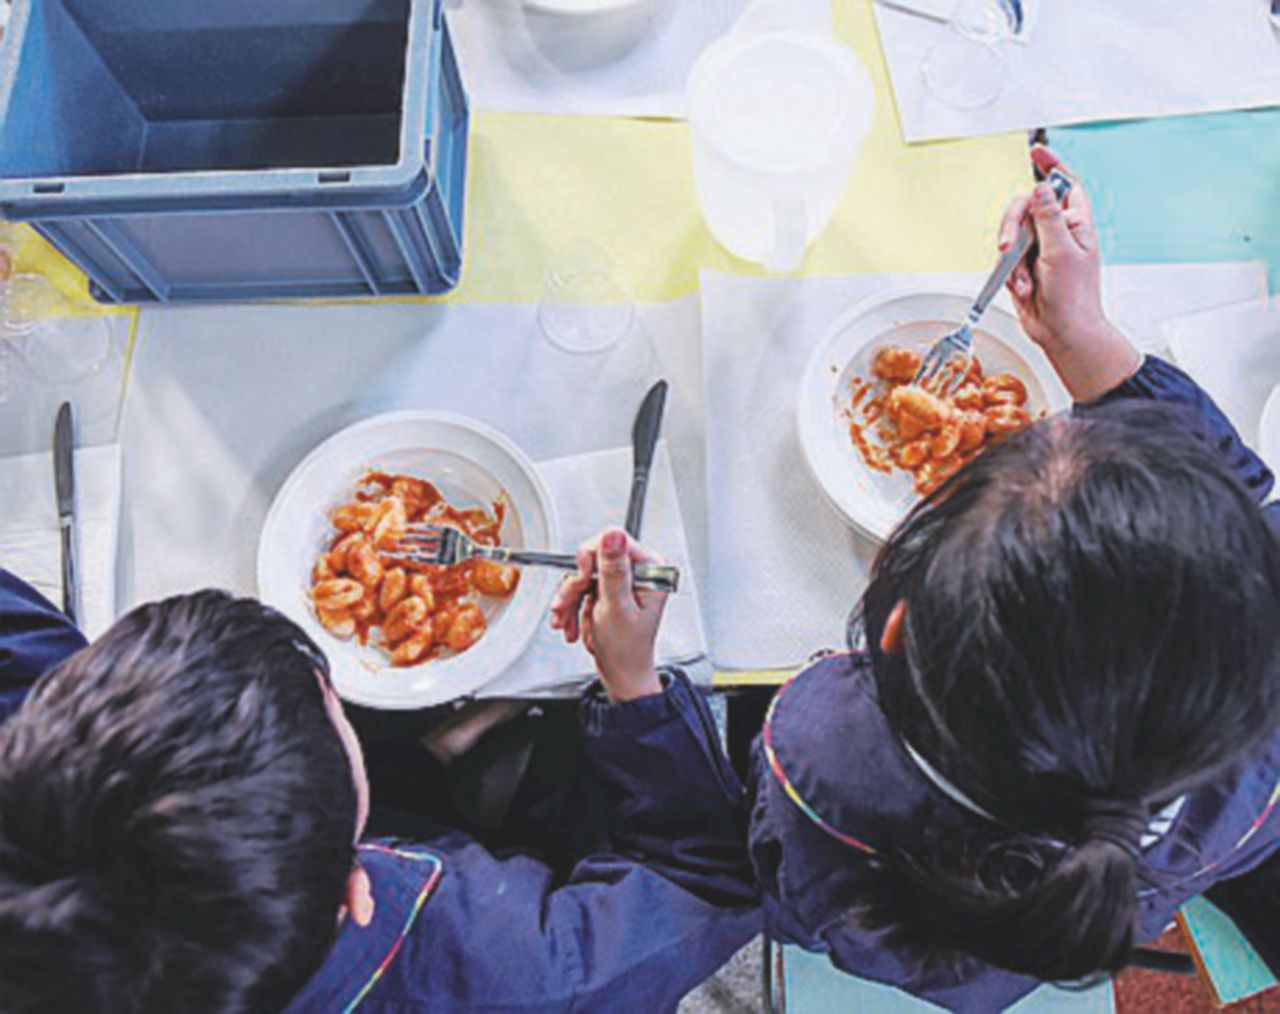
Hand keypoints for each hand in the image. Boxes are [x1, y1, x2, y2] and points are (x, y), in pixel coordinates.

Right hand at [549, 529, 666, 702]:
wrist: (621, 674)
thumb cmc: (627, 649)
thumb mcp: (617, 607)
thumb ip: (614, 570)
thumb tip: (613, 535)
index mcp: (649, 570)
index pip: (615, 541)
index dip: (591, 556)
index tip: (581, 575)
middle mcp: (637, 572)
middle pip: (593, 558)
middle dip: (574, 585)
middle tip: (565, 604)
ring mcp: (621, 582)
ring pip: (582, 574)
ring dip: (568, 599)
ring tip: (564, 621)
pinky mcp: (607, 592)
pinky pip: (580, 589)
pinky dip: (570, 606)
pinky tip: (569, 623)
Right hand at [998, 146, 1141, 402]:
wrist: (1061, 333)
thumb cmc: (1074, 298)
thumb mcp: (1062, 253)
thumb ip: (1049, 218)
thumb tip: (1040, 188)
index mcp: (1075, 223)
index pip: (1065, 184)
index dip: (1052, 166)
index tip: (1037, 151)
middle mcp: (1056, 232)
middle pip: (1026, 207)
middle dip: (1013, 226)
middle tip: (1007, 244)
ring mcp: (1038, 249)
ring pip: (1010, 234)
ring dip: (1012, 260)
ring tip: (1023, 280)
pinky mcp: (1021, 267)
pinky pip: (1004, 260)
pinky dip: (1009, 275)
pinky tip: (1023, 289)